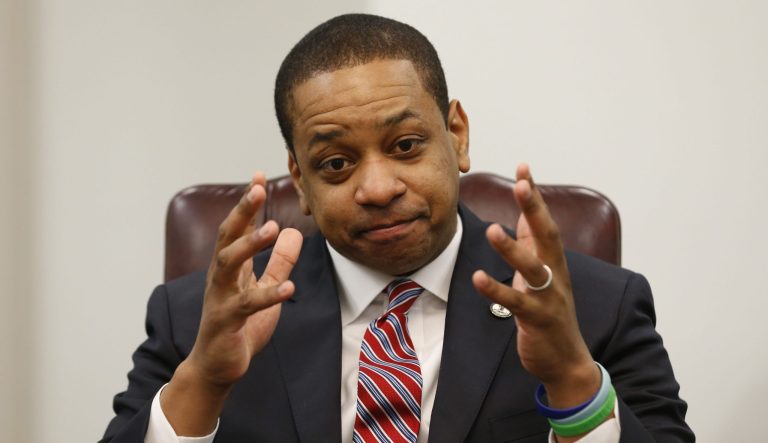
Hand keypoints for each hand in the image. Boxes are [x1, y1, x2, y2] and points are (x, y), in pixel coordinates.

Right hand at [161, 172, 302, 435]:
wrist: (218, 366)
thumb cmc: (239, 325)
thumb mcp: (264, 288)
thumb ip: (278, 262)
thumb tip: (294, 233)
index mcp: (230, 267)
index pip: (237, 228)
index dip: (248, 203)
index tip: (258, 175)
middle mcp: (220, 277)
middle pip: (227, 237)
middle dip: (241, 212)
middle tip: (256, 189)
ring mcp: (220, 298)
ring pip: (227, 264)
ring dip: (248, 245)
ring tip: (272, 228)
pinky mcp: (226, 322)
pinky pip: (246, 306)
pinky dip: (268, 296)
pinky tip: (289, 288)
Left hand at [472, 164, 599, 409]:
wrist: (567, 360)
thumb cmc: (550, 313)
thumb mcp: (542, 274)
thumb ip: (533, 244)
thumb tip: (522, 214)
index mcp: (554, 261)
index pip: (544, 221)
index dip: (534, 195)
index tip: (524, 166)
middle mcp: (555, 274)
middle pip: (548, 236)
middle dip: (534, 209)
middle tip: (521, 183)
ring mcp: (549, 297)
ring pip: (532, 269)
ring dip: (512, 249)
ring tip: (493, 230)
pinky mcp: (537, 319)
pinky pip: (516, 302)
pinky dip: (496, 290)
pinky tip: (478, 278)